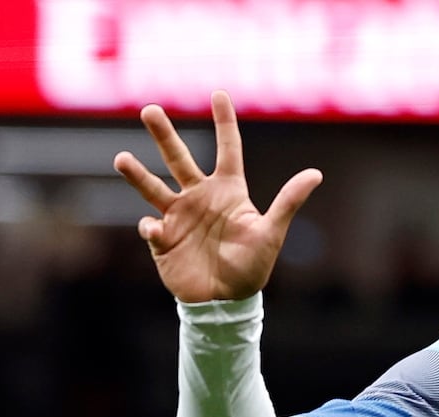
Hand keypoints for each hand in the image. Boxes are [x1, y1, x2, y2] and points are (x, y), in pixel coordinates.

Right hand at [113, 89, 322, 302]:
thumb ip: (288, 202)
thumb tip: (316, 173)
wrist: (226, 301)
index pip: (228, 150)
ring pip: (153, 187)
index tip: (220, 94)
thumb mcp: (271, 232)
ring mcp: (178, 216)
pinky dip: (150, 226)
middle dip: (164, 135)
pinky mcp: (162, 238)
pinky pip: (150, 226)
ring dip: (137, 174)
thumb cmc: (252, 266)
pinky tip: (156, 231)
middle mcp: (200, 197)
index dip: (225, 123)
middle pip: (179, 159)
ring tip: (121, 158)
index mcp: (229, 191)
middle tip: (150, 109)